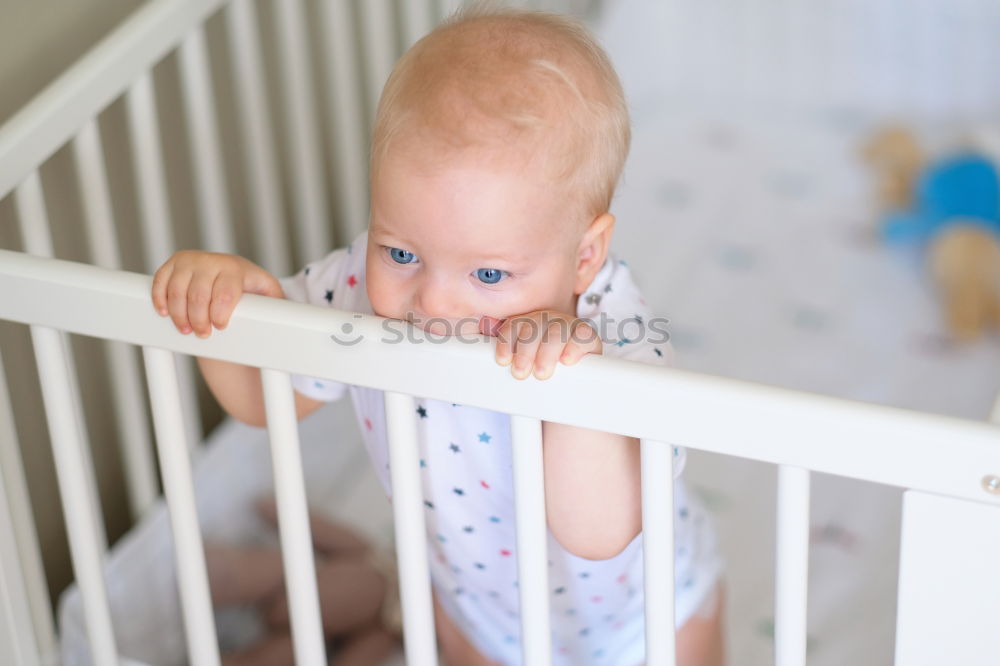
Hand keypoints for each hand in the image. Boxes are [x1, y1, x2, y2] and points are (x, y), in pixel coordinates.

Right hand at [151, 251, 283, 337]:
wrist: (229, 271)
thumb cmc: (250, 287)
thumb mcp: (268, 293)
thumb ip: (278, 304)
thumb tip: (292, 321)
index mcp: (235, 268)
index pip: (225, 292)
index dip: (221, 314)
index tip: (221, 327)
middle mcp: (211, 261)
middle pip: (199, 295)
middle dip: (199, 319)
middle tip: (203, 334)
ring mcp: (189, 261)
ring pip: (177, 291)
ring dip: (179, 315)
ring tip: (186, 330)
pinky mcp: (172, 265)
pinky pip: (160, 282)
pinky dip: (160, 300)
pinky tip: (165, 314)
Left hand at [479, 310, 602, 379]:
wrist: (570, 388)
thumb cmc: (540, 370)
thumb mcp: (520, 361)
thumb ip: (504, 347)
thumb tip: (483, 325)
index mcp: (528, 324)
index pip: (514, 325)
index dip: (506, 342)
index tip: (502, 361)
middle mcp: (547, 320)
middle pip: (534, 327)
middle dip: (525, 351)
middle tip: (521, 373)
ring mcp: (568, 327)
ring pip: (556, 331)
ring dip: (546, 352)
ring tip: (541, 373)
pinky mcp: (588, 337)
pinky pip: (582, 336)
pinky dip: (574, 347)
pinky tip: (567, 360)